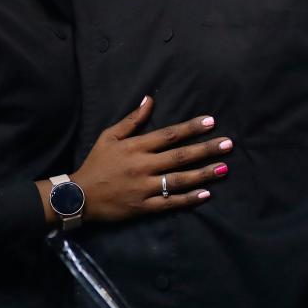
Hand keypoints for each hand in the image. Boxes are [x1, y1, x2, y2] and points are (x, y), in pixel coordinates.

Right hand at [70, 96, 231, 222]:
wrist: (79, 196)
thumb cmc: (96, 163)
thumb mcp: (109, 136)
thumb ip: (132, 120)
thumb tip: (150, 100)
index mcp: (136, 147)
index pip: (169, 134)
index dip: (191, 128)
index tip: (211, 121)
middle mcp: (143, 166)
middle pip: (180, 156)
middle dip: (206, 149)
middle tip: (228, 144)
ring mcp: (144, 188)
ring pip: (179, 180)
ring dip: (203, 174)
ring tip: (224, 168)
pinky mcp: (143, 207)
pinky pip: (169, 203)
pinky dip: (188, 199)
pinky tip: (206, 194)